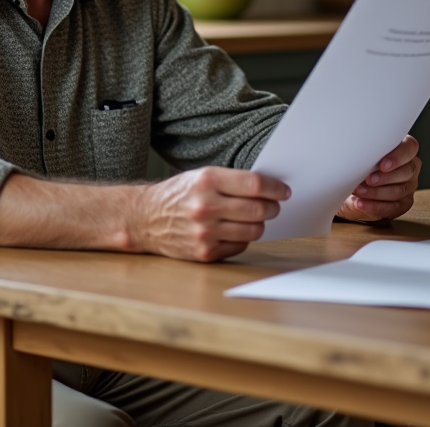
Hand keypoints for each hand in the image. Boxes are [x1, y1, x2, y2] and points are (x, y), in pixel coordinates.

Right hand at [132, 167, 290, 261]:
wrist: (146, 219)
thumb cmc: (178, 194)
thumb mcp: (201, 176)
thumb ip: (232, 180)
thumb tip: (269, 188)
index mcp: (207, 181)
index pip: (254, 184)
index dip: (275, 188)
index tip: (283, 191)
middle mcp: (205, 206)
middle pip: (258, 209)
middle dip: (272, 207)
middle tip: (274, 206)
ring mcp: (205, 232)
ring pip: (253, 230)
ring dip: (259, 224)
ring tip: (254, 218)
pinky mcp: (205, 252)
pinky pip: (241, 246)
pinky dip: (243, 239)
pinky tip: (235, 230)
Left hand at [336, 135, 420, 222]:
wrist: (353, 192)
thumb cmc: (360, 169)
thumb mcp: (362, 158)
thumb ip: (366, 154)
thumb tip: (355, 155)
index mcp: (404, 151)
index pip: (410, 148)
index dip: (398, 157)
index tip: (382, 164)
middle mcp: (410, 169)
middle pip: (407, 171)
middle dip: (385, 177)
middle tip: (368, 179)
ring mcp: (408, 188)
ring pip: (399, 191)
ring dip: (376, 192)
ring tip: (359, 191)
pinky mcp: (402, 205)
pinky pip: (392, 208)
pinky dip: (374, 206)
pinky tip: (361, 204)